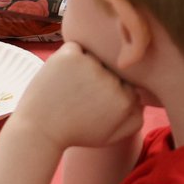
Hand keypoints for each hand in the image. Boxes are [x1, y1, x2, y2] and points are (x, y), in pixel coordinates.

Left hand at [14, 42, 143, 149]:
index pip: (124, 80)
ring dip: (83, 66)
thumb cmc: (75, 133)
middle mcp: (112, 81)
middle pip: (110, 66)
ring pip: (93, 55)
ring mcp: (91, 65)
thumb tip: (144, 96)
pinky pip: (75, 47)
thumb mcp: (111, 136)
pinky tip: (60, 77)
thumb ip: (135, 119)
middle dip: (97, 76)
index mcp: (125, 100)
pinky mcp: (69, 56)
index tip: (92, 103)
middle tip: (78, 96)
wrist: (39, 130)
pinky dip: (68, 57)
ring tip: (69, 88)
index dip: (107, 89)